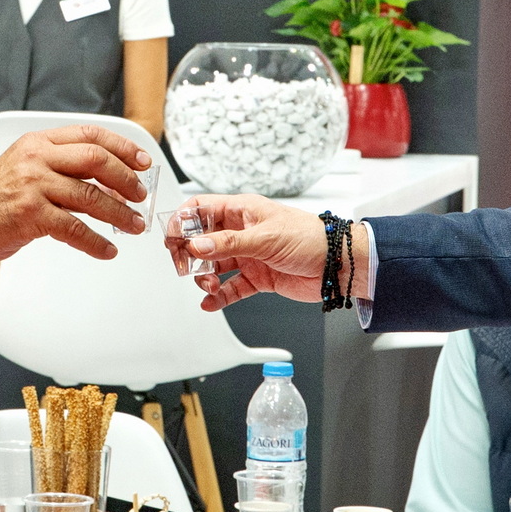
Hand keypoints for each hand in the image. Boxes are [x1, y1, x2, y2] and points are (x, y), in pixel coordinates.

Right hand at [0, 126, 151, 261]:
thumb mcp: (27, 166)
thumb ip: (62, 166)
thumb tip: (107, 178)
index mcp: (39, 142)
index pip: (90, 135)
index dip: (122, 148)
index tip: (142, 162)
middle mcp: (37, 159)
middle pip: (96, 160)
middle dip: (126, 179)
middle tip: (140, 195)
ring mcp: (33, 186)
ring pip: (91, 196)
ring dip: (119, 213)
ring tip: (133, 225)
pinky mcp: (31, 216)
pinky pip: (75, 229)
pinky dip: (96, 242)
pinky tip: (107, 249)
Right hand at [173, 195, 327, 311]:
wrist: (337, 266)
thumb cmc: (310, 238)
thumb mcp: (265, 237)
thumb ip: (228, 243)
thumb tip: (197, 245)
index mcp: (242, 211)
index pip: (201, 209)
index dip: (183, 221)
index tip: (173, 238)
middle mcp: (242, 232)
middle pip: (202, 240)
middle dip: (191, 255)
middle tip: (186, 267)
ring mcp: (248, 255)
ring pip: (214, 266)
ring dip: (206, 277)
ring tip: (210, 285)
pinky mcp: (257, 277)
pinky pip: (231, 287)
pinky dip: (219, 296)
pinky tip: (211, 302)